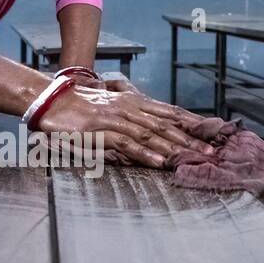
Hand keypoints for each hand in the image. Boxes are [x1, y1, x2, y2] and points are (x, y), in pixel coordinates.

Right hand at [37, 83, 214, 168]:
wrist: (52, 101)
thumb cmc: (79, 105)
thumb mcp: (110, 106)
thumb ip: (130, 117)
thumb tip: (148, 132)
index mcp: (133, 101)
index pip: (169, 111)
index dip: (191, 122)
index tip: (211, 132)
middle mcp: (129, 107)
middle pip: (166, 124)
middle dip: (191, 139)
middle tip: (211, 152)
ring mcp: (116, 119)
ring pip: (152, 134)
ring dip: (174, 147)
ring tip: (193, 158)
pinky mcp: (102, 131)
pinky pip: (128, 144)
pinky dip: (145, 153)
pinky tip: (159, 161)